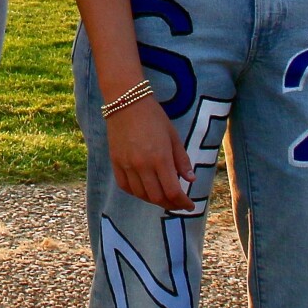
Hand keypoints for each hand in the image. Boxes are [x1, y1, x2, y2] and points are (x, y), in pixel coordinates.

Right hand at [105, 96, 195, 211]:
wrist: (126, 101)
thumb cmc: (154, 116)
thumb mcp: (174, 136)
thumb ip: (182, 160)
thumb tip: (191, 180)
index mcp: (160, 158)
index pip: (173, 192)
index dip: (183, 203)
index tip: (190, 205)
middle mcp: (143, 165)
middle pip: (157, 197)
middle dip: (171, 205)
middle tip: (178, 203)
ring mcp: (127, 164)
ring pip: (141, 194)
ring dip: (154, 200)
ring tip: (163, 197)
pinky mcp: (116, 161)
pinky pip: (125, 186)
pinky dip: (136, 193)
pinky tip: (144, 190)